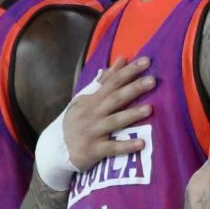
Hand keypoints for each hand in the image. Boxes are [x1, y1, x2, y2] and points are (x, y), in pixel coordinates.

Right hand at [55, 57, 158, 173]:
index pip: (113, 82)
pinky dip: (126, 146)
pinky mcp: (94, 150)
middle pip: (115, 98)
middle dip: (133, 89)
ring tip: (149, 109)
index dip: (129, 71)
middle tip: (153, 80)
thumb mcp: (85, 98)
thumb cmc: (77, 120)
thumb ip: (105, 80)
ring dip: (131, 115)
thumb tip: (122, 59)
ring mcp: (93, 131)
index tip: (147, 61)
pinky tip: (141, 143)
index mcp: (92, 100)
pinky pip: (112, 148)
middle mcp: (93, 113)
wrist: (56, 148)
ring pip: (114, 121)